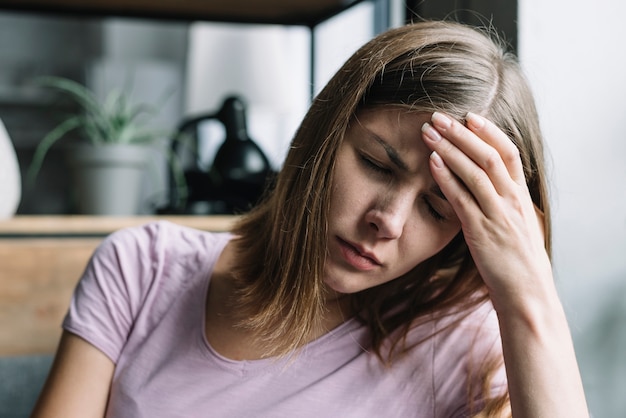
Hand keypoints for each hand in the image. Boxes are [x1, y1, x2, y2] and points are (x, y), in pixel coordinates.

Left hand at [421, 112, 550, 311]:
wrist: (528, 294)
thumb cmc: (519, 263)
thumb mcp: (519, 226)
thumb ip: (506, 204)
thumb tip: (493, 186)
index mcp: (522, 197)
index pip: (508, 153)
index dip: (488, 132)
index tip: (469, 116)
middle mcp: (513, 201)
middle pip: (489, 156)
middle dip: (462, 133)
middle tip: (438, 116)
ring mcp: (498, 215)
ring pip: (476, 172)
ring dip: (449, 148)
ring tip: (428, 132)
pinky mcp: (482, 232)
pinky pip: (462, 199)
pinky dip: (446, 178)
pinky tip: (432, 162)